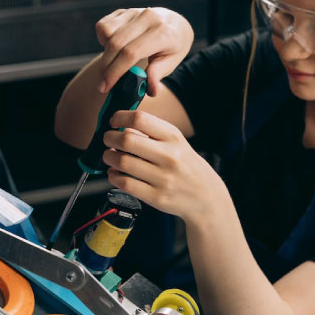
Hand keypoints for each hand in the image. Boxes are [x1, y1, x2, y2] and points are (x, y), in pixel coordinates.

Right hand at [95, 7, 192, 96]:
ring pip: (107, 33)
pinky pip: (103, 26)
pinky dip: (103, 40)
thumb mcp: (171, 62)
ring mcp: (134, 12)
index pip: (131, 52)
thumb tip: (150, 90)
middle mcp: (148, 18)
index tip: (106, 87)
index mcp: (162, 33)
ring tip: (113, 63)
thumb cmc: (172, 46)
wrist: (175, 23)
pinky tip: (112, 47)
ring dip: (104, 53)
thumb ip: (158, 74)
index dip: (115, 71)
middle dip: (106, 67)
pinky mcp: (123, 11)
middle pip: (116, 44)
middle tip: (102, 84)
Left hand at [102, 110, 224, 224]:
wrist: (207, 198)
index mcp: (173, 137)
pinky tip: (115, 172)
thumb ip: (151, 133)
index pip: (140, 119)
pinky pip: (125, 183)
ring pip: (122, 162)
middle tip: (107, 140)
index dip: (120, 117)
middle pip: (127, 140)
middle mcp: (170, 156)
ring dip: (109, 157)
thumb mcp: (176, 143)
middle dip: (109, 138)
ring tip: (110, 156)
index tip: (114, 122)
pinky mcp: (156, 197)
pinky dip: (113, 176)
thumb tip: (121, 128)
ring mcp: (163, 178)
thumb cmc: (186, 166)